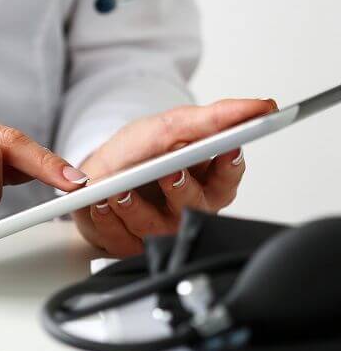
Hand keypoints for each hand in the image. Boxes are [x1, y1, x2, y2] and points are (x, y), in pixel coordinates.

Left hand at [73, 98, 277, 256]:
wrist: (91, 174)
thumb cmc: (135, 153)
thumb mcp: (168, 127)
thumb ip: (210, 119)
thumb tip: (259, 106)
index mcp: (203, 181)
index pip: (228, 177)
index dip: (230, 165)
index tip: (229, 148)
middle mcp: (184, 209)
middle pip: (195, 207)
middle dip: (181, 189)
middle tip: (170, 172)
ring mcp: (157, 229)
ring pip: (154, 226)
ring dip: (134, 206)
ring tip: (119, 190)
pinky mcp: (127, 244)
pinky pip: (120, 238)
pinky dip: (108, 218)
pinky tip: (101, 204)